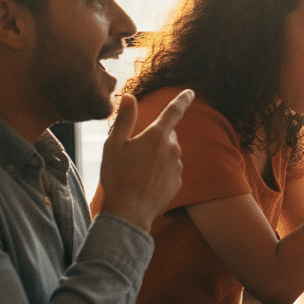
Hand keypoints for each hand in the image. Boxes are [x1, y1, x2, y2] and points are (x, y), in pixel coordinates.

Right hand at [97, 91, 193, 230]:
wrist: (130, 211)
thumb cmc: (118, 176)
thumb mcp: (114, 145)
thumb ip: (124, 119)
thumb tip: (129, 97)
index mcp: (157, 136)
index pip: (173, 111)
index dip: (182, 99)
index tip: (190, 92)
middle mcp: (173, 148)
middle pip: (166, 135)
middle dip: (153, 139)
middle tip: (133, 153)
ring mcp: (178, 166)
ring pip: (168, 153)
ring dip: (156, 157)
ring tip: (136, 172)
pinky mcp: (178, 181)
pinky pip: (170, 170)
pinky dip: (159, 172)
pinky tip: (145, 183)